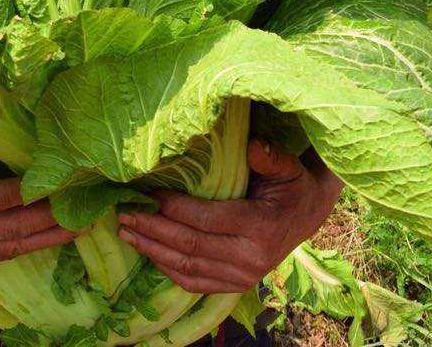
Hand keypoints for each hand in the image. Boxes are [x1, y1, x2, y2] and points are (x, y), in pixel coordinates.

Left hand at [116, 139, 343, 294]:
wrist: (308, 217)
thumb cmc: (293, 186)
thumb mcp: (287, 167)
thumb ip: (269, 157)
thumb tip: (252, 145)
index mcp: (261, 227)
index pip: (206, 220)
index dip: (173, 208)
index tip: (147, 193)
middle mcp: (250, 259)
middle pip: (190, 245)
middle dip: (152, 228)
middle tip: (123, 212)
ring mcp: (242, 277)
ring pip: (187, 267)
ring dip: (152, 250)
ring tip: (126, 232)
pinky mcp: (235, 286)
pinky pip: (193, 282)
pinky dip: (167, 269)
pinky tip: (148, 252)